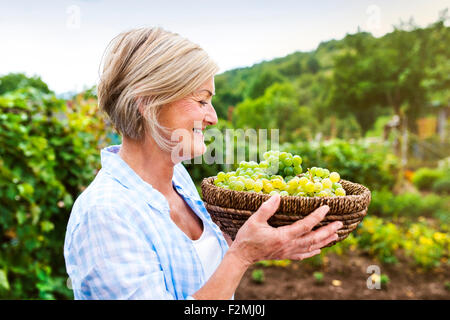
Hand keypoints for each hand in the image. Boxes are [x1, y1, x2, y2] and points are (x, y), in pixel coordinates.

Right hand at [228, 194, 342, 266]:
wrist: (242, 255)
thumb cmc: (247, 237)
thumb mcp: (255, 220)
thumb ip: (267, 208)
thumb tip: (278, 195)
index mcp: (283, 236)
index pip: (305, 225)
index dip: (317, 216)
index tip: (326, 207)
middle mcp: (289, 245)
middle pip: (313, 238)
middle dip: (327, 231)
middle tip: (339, 223)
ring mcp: (288, 252)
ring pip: (311, 247)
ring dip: (324, 241)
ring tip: (336, 234)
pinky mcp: (285, 255)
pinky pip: (303, 255)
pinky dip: (313, 252)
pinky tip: (319, 249)